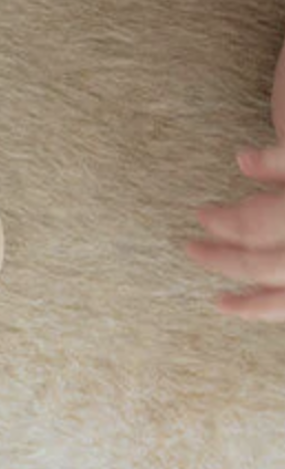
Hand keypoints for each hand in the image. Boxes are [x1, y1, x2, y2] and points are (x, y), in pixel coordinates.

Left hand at [188, 145, 284, 320]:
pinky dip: (274, 308)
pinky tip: (252, 309)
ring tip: (222, 302)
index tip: (201, 214)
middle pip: (269, 263)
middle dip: (226, 259)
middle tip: (193, 249)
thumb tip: (241, 160)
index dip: (225, 221)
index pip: (260, 224)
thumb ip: (282, 159)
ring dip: (253, 303)